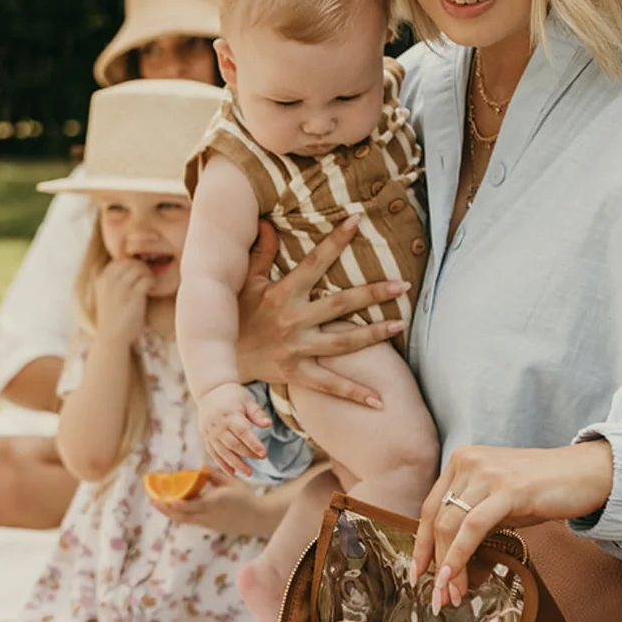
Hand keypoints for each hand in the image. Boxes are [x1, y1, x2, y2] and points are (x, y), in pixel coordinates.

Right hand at [93, 258, 153, 346]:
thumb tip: (132, 265)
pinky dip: (152, 282)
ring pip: (139, 268)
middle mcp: (109, 282)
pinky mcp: (133, 297)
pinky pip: (146, 280)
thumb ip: (114, 281)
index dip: (131, 264)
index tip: (137, 273)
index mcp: (101, 280)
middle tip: (147, 277)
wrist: (112, 338)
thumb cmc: (112, 317)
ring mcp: (121, 289)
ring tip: (149, 282)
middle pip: (130, 262)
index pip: (119, 261)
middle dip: (141, 267)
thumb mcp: (106, 295)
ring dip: (148, 273)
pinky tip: (151, 289)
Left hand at [147, 467, 286, 538]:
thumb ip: (214, 475)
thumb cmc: (244, 497)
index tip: (171, 500)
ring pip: (184, 519)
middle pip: (184, 515)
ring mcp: (207, 523)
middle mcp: (209, 515)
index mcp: (217, 503)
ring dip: (169, 511)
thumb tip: (200, 468)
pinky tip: (169, 505)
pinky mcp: (207, 526)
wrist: (255, 518)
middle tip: (153, 499)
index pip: (197, 505)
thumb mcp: (231, 482)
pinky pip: (189, 520)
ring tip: (157, 502)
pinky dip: (178, 513)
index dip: (183, 504)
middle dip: (167, 508)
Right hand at [197, 380, 272, 479]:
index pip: (243, 432)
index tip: (264, 454)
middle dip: (248, 454)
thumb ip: (257, 413)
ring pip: (223, 452)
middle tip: (261, 459)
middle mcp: (218, 426)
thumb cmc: (232, 395)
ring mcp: (210, 433)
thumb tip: (268, 424)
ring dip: (236, 464)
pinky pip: (214, 454)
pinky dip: (222, 464)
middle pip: (234, 444)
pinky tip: (232, 473)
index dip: (253, 444)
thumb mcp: (247, 400)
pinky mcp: (205, 438)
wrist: (209, 391)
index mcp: (229, 415)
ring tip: (248, 473)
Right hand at [236, 217, 406, 408]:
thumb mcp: (246, 282)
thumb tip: (266, 222)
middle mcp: (293, 320)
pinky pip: (330, 384)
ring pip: (343, 342)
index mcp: (282, 293)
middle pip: (341, 304)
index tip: (357, 221)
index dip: (335, 241)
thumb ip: (261, 253)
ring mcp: (297, 349)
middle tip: (402, 284)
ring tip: (401, 324)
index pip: (314, 262)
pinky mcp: (297, 373)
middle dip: (373, 293)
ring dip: (374, 334)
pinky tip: (380, 400)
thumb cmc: (236, 314)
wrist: (219, 359)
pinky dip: (354, 393)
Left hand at [412, 441, 614, 612]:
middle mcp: (468, 462)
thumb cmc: (546, 490)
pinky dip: (459, 555)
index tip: (419, 573)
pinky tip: (453, 578)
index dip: (423, 544)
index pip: (432, 508)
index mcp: (463, 462)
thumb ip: (475, 517)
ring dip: (447, 566)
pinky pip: (472, 527)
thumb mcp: (500, 500)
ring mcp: (486, 473)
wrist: (588, 473)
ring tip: (449, 596)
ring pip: (451, 525)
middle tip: (437, 595)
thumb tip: (452, 556)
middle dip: (433, 561)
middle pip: (437, 519)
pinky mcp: (506, 489)